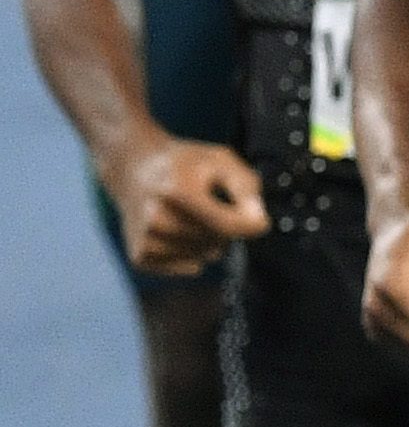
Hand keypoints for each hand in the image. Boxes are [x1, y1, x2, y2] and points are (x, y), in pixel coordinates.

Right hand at [115, 136, 268, 273]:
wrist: (133, 168)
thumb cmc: (184, 164)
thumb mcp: (220, 159)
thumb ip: (246, 186)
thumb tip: (258, 221)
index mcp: (176, 192)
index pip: (227, 225)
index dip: (252, 223)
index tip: (259, 217)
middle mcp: (156, 219)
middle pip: (221, 242)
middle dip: (227, 226)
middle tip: (210, 204)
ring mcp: (146, 240)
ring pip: (208, 256)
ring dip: (210, 239)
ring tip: (191, 214)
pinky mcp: (141, 256)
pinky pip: (192, 267)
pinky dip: (193, 251)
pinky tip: (179, 228)